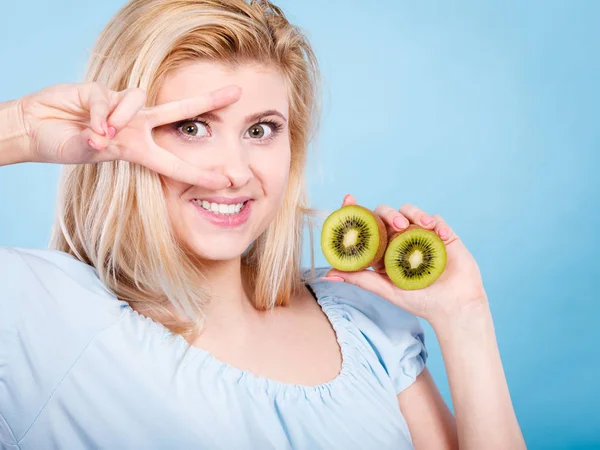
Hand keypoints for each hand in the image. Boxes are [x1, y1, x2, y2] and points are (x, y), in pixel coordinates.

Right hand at [16, 82, 241, 187]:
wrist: (36, 128)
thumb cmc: (66, 144)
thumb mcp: (87, 153)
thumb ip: (96, 146)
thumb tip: (103, 137)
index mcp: (139, 148)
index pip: (176, 161)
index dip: (201, 172)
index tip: (228, 180)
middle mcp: (136, 125)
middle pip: (180, 110)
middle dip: (209, 100)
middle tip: (238, 94)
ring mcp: (121, 106)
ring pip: (137, 102)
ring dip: (117, 117)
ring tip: (96, 133)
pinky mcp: (102, 89)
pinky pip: (107, 98)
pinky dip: (97, 112)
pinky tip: (86, 123)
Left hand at [324, 194, 487, 323]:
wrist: (454, 307)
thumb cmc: (419, 301)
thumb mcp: (386, 289)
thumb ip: (361, 279)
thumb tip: (328, 274)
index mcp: (383, 250)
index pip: (367, 225)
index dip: (356, 210)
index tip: (348, 199)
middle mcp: (399, 239)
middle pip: (387, 214)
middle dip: (390, 214)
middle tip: (399, 226)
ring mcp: (421, 235)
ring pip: (411, 211)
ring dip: (415, 214)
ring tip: (424, 226)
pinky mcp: (442, 234)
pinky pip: (436, 219)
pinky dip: (436, 223)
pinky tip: (440, 235)